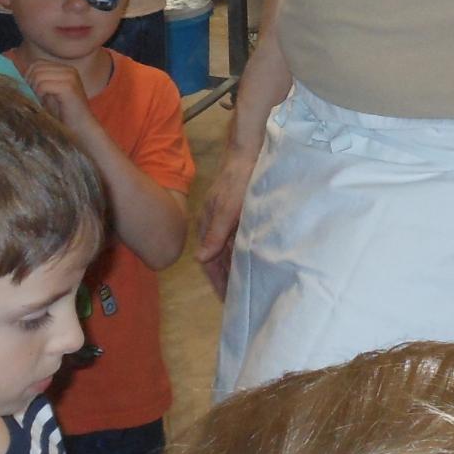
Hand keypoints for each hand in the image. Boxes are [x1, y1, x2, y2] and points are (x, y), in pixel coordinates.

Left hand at [22, 59, 91, 127]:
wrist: (82, 129)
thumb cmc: (63, 115)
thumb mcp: (48, 94)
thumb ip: (37, 82)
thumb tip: (16, 73)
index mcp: (65, 69)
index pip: (37, 63)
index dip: (28, 76)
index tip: (29, 91)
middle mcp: (69, 70)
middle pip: (36, 68)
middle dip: (29, 83)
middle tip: (33, 98)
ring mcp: (70, 77)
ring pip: (38, 75)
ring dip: (34, 90)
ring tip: (40, 101)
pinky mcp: (68, 87)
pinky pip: (43, 85)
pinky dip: (39, 94)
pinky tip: (44, 104)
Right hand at [192, 138, 260, 299]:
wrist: (249, 152)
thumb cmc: (238, 180)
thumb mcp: (228, 209)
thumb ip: (216, 234)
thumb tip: (201, 260)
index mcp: (207, 225)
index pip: (209, 262)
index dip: (217, 282)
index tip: (227, 301)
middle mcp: (213, 224)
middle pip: (217, 259)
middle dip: (225, 279)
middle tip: (238, 299)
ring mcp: (225, 219)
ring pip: (227, 250)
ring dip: (234, 267)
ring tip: (245, 285)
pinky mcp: (237, 213)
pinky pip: (236, 239)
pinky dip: (241, 252)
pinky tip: (252, 260)